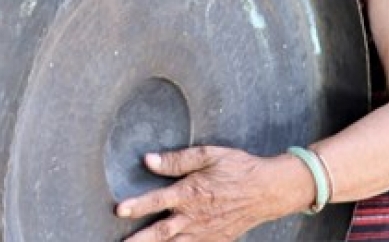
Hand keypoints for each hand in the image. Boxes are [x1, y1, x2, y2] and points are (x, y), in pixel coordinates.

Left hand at [114, 146, 290, 240]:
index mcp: (191, 193)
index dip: (137, 206)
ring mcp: (205, 231)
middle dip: (140, 239)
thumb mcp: (208, 155)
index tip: (119, 210)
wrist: (268, 191)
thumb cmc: (238, 169)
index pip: (157, 201)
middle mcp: (195, 216)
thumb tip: (149, 160)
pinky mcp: (215, 239)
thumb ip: (177, 160)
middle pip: (161, 232)